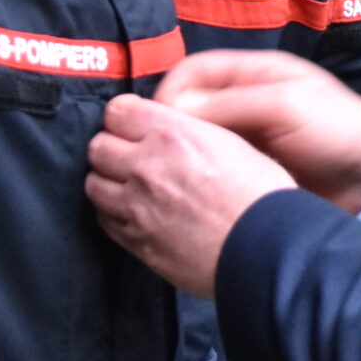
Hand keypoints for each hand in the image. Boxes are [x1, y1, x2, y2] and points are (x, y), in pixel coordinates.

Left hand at [86, 95, 296, 296]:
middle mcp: (146, 167)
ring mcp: (136, 208)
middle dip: (112, 148)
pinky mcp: (137, 242)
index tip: (133, 125)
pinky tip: (134, 214)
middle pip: (98, 147)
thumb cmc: (261, 195)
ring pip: (94, 184)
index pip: (117, 111)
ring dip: (109, 182)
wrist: (266, 249)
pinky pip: (105, 221)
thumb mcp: (231, 142)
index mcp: (171, 135)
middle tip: (131, 156)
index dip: (124, 117)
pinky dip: (113, 214)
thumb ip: (188, 132)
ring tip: (130, 186)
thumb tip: (169, 130)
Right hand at [153, 51, 360, 214]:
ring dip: (180, 152)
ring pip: (197, 139)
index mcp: (255, 74)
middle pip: (190, 105)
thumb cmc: (337, 131)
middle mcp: (245, 101)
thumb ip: (232, 103)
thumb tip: (172, 110)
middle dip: (167, 124)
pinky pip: (212, 168)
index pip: (194, 71)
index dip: (169, 91)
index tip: (154, 123)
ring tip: (162, 175)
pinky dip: (196, 174)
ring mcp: (247, 138)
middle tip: (151, 154)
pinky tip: (186, 191)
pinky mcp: (248, 171)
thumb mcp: (286, 107)